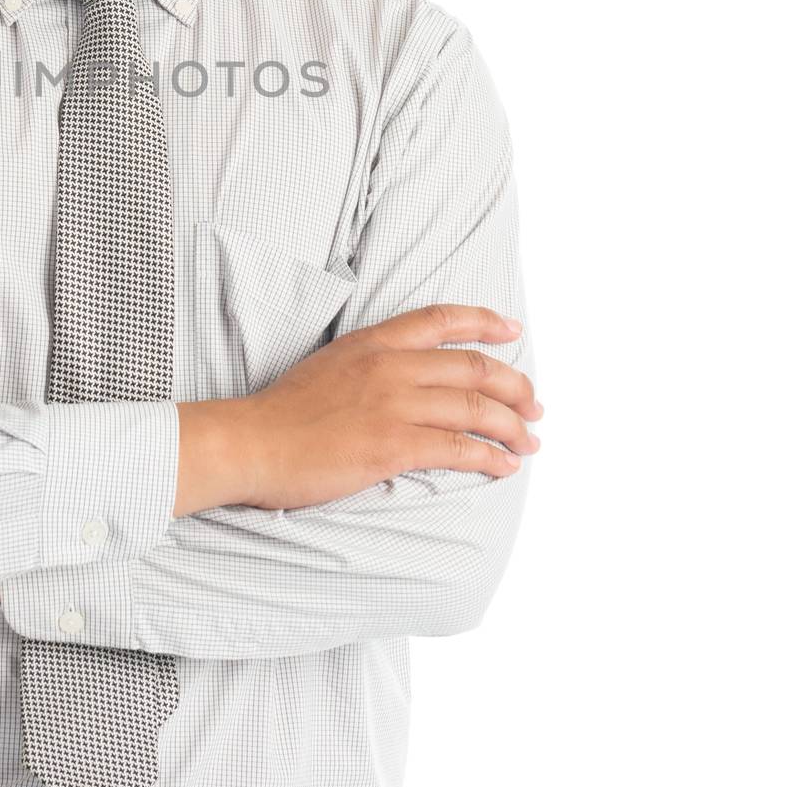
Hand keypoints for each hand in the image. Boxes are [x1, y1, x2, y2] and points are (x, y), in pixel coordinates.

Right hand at [239, 304, 543, 509]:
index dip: (484, 322)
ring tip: (530, 441)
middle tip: (535, 405)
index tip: (513, 329)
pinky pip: (458, 448)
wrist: (251, 442)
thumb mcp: (328, 366)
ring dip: (513, 427)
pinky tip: (504, 466)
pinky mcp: (392, 445)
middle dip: (515, 386)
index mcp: (371, 342)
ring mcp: (392, 404)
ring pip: (474, 408)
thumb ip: (369, 365)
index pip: (440, 320)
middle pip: (473, 367)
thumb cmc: (282, 414)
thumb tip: (406, 381)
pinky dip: (490, 457)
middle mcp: (388, 366)